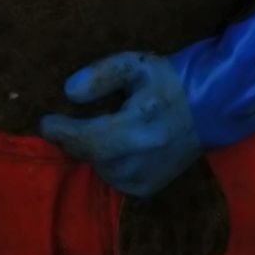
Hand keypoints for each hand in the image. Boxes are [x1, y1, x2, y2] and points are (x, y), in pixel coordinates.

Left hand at [39, 52, 200, 197]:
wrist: (208, 110)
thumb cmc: (167, 81)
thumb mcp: (134, 64)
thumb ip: (100, 74)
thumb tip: (68, 92)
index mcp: (137, 127)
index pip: (85, 139)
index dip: (60, 131)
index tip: (45, 121)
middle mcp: (139, 161)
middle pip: (88, 154)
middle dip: (77, 136)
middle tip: (78, 117)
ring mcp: (143, 180)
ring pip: (98, 167)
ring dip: (94, 149)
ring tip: (109, 126)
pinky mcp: (145, 190)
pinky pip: (111, 176)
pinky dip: (108, 161)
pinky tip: (122, 143)